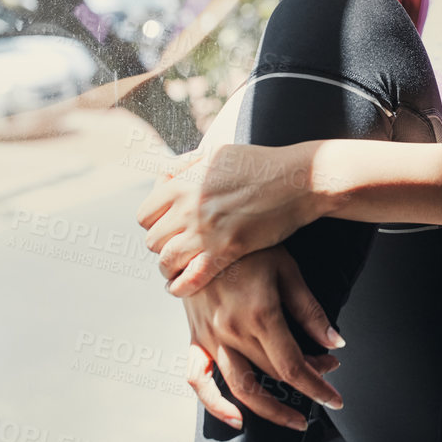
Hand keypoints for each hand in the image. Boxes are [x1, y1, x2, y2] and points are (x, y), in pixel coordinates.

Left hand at [137, 141, 316, 294]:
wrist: (297, 180)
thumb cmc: (260, 164)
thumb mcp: (216, 153)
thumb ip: (185, 165)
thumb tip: (163, 177)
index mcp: (182, 183)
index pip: (144, 216)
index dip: (154, 226)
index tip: (167, 231)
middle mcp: (188, 207)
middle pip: (153, 241)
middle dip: (162, 248)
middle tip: (176, 251)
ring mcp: (206, 230)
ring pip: (166, 261)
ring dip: (169, 269)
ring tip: (177, 270)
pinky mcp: (227, 250)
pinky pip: (191, 278)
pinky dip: (182, 287)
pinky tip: (182, 289)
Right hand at [182, 244, 345, 430]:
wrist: (202, 231)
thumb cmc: (248, 245)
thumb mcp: (287, 269)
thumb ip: (310, 310)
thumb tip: (335, 343)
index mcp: (260, 314)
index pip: (293, 367)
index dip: (317, 387)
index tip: (334, 399)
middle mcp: (233, 331)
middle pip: (274, 375)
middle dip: (306, 384)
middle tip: (326, 379)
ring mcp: (211, 337)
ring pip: (240, 387)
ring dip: (269, 410)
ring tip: (292, 420)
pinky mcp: (195, 337)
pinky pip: (198, 378)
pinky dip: (214, 403)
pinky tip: (235, 418)